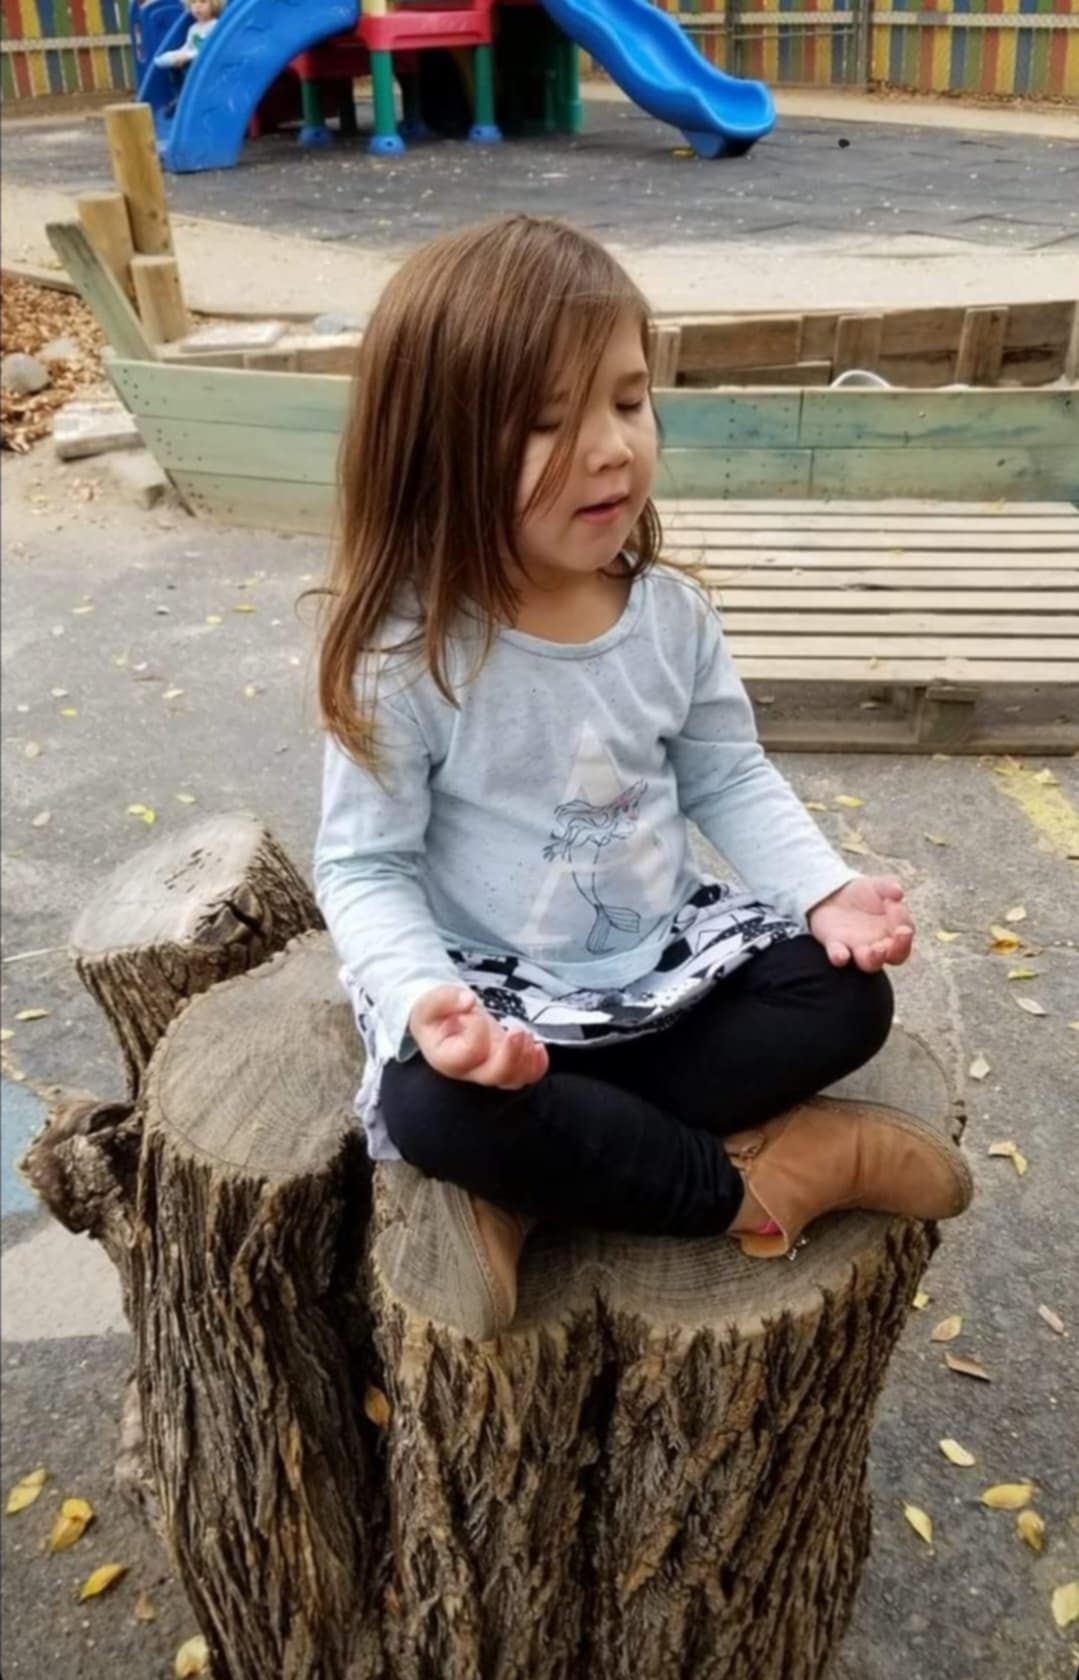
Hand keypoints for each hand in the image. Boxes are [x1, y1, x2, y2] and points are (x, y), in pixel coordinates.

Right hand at [409, 986, 548, 1089]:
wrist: (441, 1022)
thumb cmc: (434, 1014)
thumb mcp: (429, 1002)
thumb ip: (444, 998)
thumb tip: (469, 1001)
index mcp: (447, 1058)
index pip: (469, 1053)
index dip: (477, 1031)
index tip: (472, 1012)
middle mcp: (469, 1071)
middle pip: (495, 1075)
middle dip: (512, 1054)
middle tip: (516, 1029)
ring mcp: (489, 1069)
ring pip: (514, 1079)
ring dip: (527, 1059)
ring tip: (526, 1034)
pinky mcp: (505, 1064)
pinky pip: (526, 1075)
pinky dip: (538, 1064)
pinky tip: (538, 1046)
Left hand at [807, 877, 915, 971]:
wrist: (833, 895)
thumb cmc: (863, 893)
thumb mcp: (876, 886)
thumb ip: (888, 887)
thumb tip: (898, 892)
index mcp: (893, 930)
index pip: (906, 935)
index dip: (904, 925)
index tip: (893, 906)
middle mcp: (879, 944)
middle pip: (896, 956)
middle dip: (898, 949)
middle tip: (895, 937)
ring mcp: (857, 947)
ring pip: (870, 963)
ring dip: (873, 959)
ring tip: (874, 950)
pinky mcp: (835, 945)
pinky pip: (838, 956)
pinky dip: (840, 957)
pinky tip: (841, 955)